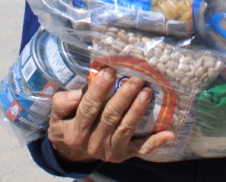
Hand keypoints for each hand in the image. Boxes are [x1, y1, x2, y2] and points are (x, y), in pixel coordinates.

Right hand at [46, 67, 174, 163]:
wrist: (71, 153)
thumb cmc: (66, 125)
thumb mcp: (56, 115)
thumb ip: (62, 103)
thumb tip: (76, 93)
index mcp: (76, 131)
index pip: (89, 108)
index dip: (99, 90)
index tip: (110, 71)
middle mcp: (93, 143)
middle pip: (111, 116)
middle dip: (124, 95)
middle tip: (136, 77)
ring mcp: (110, 150)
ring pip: (126, 128)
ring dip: (138, 110)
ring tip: (147, 91)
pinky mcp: (123, 154)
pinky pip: (140, 149)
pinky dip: (155, 142)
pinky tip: (168, 133)